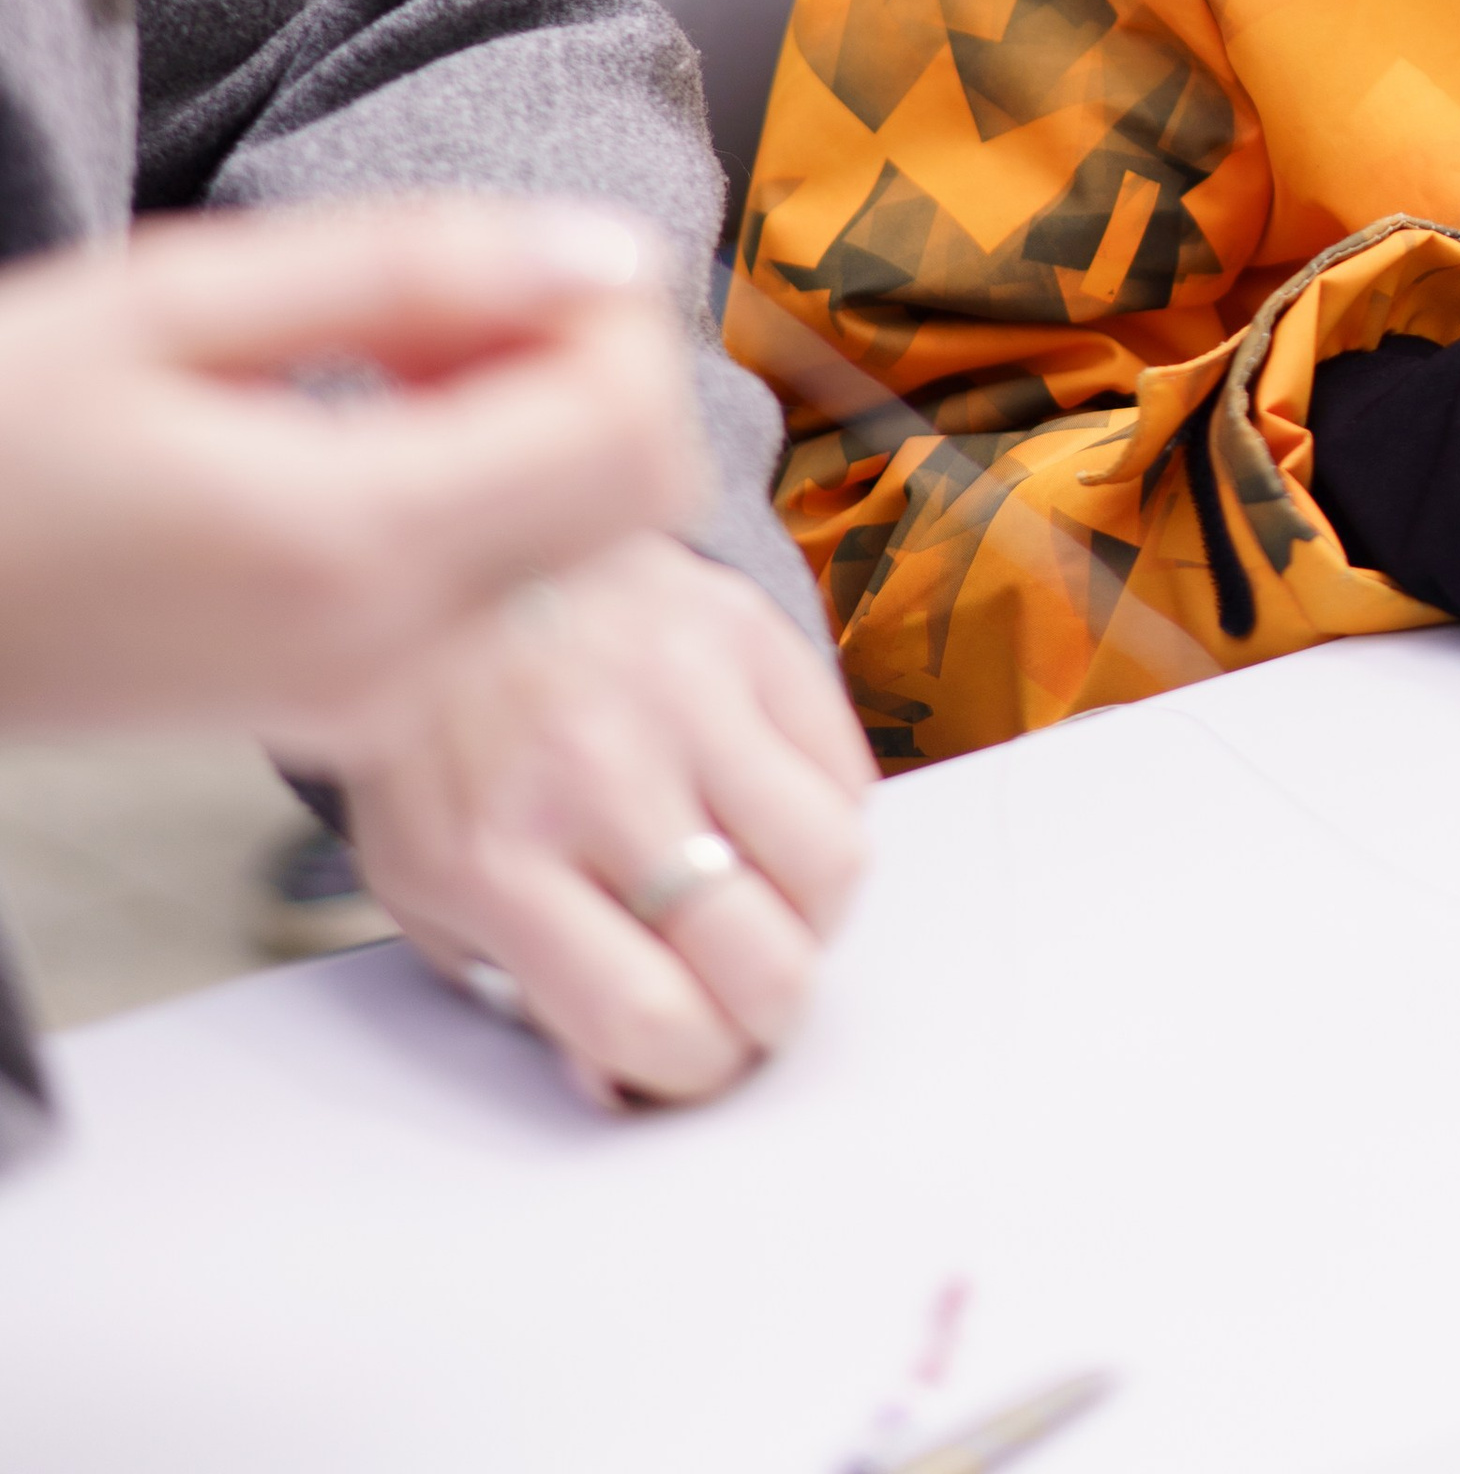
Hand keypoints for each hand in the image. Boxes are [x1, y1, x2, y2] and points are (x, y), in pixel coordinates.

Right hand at [0, 201, 702, 748]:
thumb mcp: (179, 297)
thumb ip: (412, 268)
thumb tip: (608, 252)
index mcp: (354, 544)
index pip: (628, 430)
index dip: (610, 313)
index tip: (509, 253)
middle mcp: (390, 651)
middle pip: (636, 495)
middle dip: (589, 365)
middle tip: (452, 293)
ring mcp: (370, 700)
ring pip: (578, 541)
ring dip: (534, 419)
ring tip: (387, 342)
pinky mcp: (345, 709)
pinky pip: (497, 585)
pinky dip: (482, 485)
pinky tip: (364, 417)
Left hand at [341, 534, 874, 1105]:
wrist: (448, 563)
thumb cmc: (437, 742)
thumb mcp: (426, 885)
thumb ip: (521, 991)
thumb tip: (629, 1084)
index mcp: (497, 855)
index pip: (649, 1017)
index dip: (696, 1070)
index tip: (693, 1056)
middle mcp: (597, 772)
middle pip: (765, 958)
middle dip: (770, 1012)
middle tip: (745, 995)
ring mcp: (683, 690)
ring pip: (834, 863)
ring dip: (812, 913)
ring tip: (762, 897)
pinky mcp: (746, 628)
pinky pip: (845, 769)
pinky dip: (822, 816)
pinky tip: (761, 809)